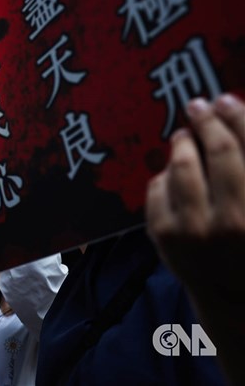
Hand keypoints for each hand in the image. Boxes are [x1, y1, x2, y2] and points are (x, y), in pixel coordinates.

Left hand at [146, 94, 244, 299]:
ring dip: (182, 143)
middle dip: (208, 121)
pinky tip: (174, 171)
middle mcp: (235, 222)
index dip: (237, 117)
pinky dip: (165, 174)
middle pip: (219, 151)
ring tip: (184, 135)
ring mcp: (195, 231)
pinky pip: (159, 186)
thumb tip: (232, 109)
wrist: (234, 297)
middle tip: (200, 105)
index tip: (226, 99)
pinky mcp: (164, 236)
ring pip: (183, 165)